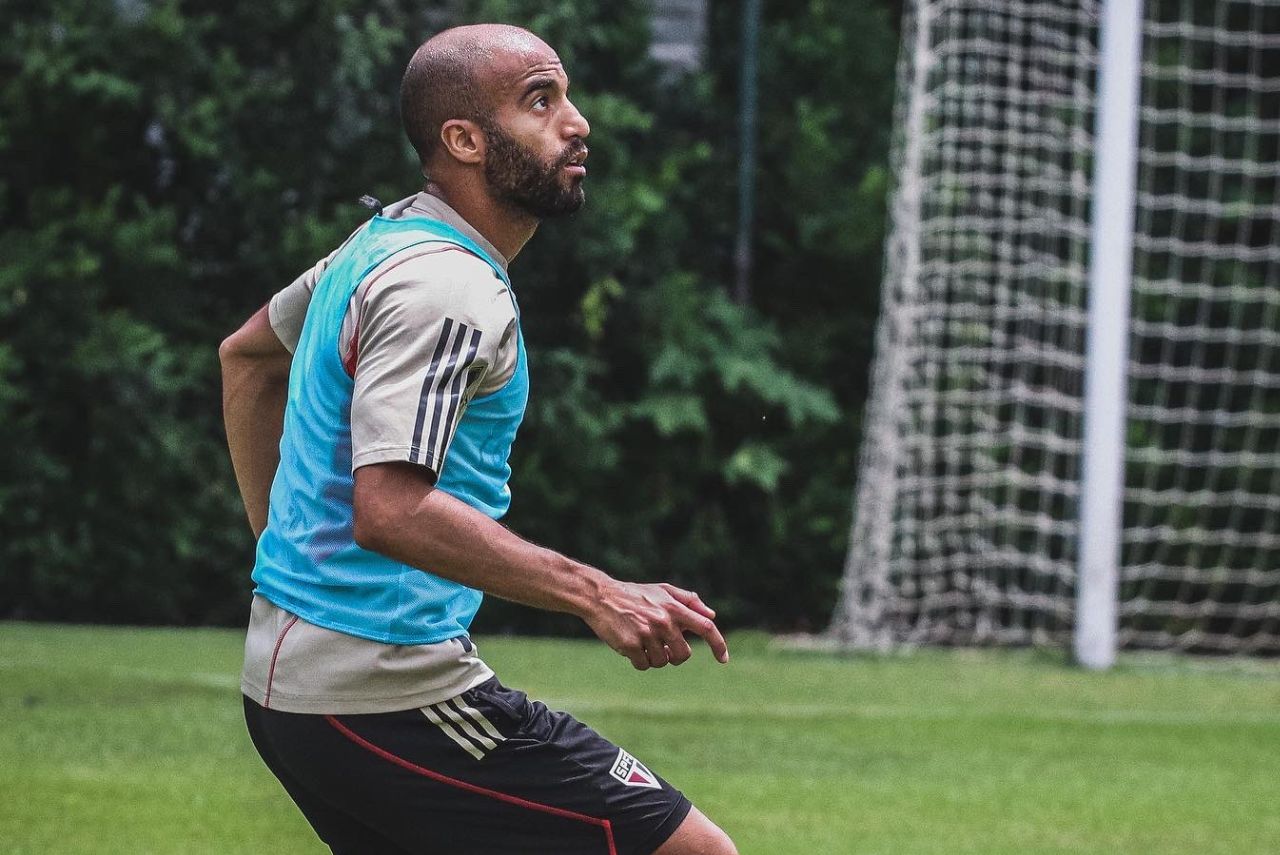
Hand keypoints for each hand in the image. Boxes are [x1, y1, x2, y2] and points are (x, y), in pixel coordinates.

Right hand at [583, 581, 729, 669]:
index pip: (705, 627)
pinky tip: (631, 647)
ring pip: (662, 662)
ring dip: (655, 658)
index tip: (723, 659)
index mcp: (674, 606)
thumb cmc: (634, 594)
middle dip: (676, 656)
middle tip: (663, 647)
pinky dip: (640, 661)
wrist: (600, 596)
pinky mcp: (631, 645)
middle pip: (683, 654)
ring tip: (643, 642)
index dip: (718, 644)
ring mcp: (647, 633)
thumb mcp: (663, 590)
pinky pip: (644, 665)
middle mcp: (663, 620)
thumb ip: (689, 601)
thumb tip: (712, 616)